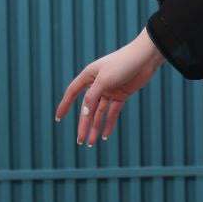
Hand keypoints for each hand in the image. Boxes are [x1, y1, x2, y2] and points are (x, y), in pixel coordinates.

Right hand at [54, 30, 165, 145]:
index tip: (58, 118)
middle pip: (87, 108)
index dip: (64, 105)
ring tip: (92, 142)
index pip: (72, 93)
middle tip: (80, 140)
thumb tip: (84, 113)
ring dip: (96, 126)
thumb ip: (92, 97)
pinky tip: (105, 135)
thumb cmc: (123, 64)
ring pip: (100, 112)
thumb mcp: (104, 80)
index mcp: (88, 76)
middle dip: (84, 124)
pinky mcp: (121, 94)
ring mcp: (109, 90)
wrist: (145, 58)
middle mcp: (97, 84)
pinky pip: (113, 111)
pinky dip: (109, 122)